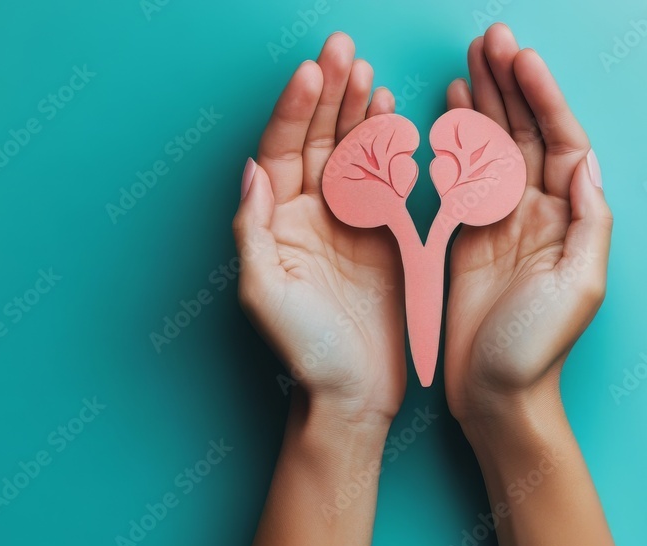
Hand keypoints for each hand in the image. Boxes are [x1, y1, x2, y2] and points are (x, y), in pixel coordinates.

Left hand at [234, 32, 405, 424]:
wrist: (354, 394)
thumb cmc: (306, 352)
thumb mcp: (265, 294)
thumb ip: (254, 230)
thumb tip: (251, 169)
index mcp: (278, 223)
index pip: (283, 151)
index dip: (296, 109)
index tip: (313, 71)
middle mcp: (310, 215)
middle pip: (317, 140)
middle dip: (329, 94)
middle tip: (344, 50)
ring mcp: (348, 223)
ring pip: (352, 154)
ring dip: (359, 113)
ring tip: (370, 76)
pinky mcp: (382, 237)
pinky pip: (385, 183)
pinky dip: (391, 150)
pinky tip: (395, 121)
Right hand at [443, 24, 612, 421]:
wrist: (495, 395)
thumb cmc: (536, 349)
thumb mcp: (579, 287)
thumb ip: (588, 222)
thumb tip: (588, 162)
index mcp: (567, 218)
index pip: (561, 141)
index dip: (543, 97)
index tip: (520, 58)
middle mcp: (537, 211)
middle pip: (528, 131)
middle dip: (511, 83)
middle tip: (490, 37)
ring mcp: (501, 220)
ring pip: (495, 146)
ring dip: (487, 100)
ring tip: (470, 58)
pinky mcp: (468, 235)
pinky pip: (465, 175)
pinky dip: (459, 139)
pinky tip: (452, 109)